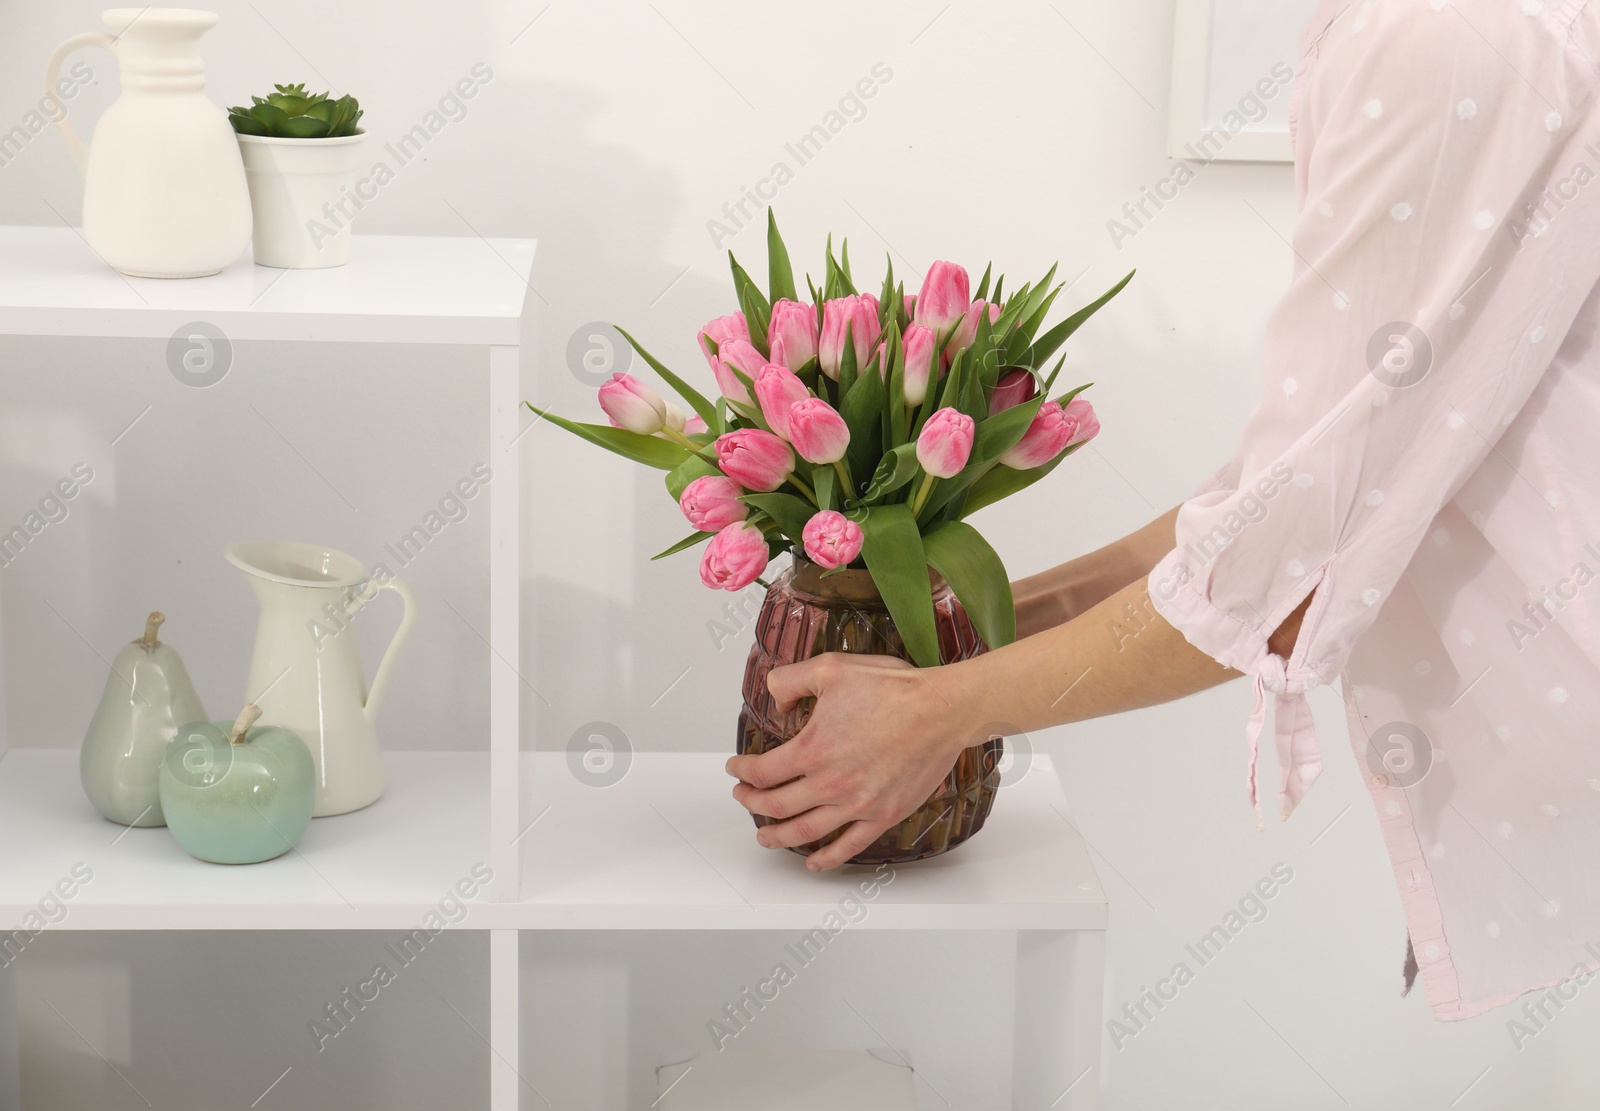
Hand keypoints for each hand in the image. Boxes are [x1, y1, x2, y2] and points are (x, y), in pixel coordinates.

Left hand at [725, 652, 973, 871]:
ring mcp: (857, 805)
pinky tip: (813, 862)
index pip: (762, 772)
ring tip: (765, 835)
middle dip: (752, 802)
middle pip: (776, 805)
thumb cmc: (894, 689)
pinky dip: (826, 858)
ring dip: (777, 836)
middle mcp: (830, 784)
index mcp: (812, 749)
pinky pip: (848, 846)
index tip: (736, 769)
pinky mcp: (883, 815)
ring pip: (805, 832)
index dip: (742, 772)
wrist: (941, 710)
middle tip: (743, 797)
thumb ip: (791, 681)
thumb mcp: (831, 668)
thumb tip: (776, 699)